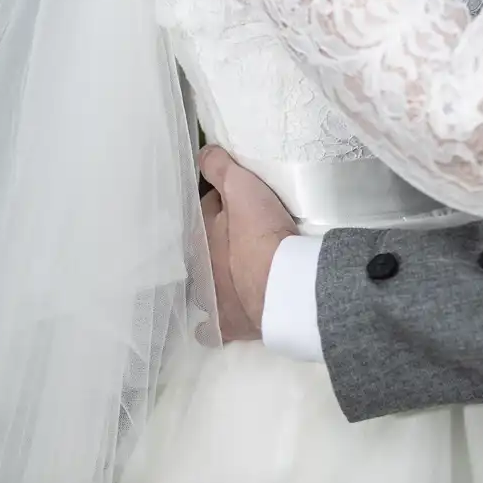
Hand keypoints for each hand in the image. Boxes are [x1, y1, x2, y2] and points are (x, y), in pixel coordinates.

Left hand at [198, 146, 296, 342]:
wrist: (282, 284)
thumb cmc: (261, 233)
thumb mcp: (242, 187)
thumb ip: (220, 167)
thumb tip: (202, 152)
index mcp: (200, 234)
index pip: (207, 209)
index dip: (223, 200)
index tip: (241, 199)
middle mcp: (199, 268)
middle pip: (205, 247)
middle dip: (217, 240)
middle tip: (242, 233)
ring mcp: (211, 300)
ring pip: (203, 286)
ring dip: (213, 278)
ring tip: (232, 272)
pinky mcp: (228, 326)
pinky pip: (210, 330)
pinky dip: (209, 326)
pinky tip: (212, 325)